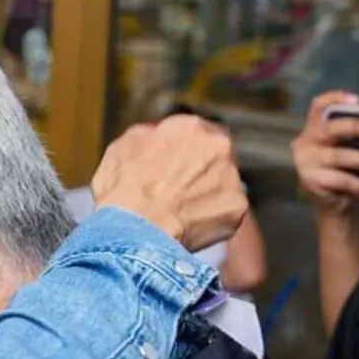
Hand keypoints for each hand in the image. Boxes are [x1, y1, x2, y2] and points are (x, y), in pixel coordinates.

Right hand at [92, 115, 247, 251]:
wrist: (136, 230)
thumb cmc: (124, 191)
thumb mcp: (121, 149)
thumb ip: (147, 136)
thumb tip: (155, 135)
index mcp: (188, 127)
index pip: (195, 131)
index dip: (183, 149)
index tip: (174, 164)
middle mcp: (217, 145)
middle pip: (216, 154)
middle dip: (201, 169)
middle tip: (179, 189)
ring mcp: (231, 176)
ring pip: (224, 182)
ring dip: (208, 193)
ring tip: (181, 212)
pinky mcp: (237, 207)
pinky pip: (226, 211)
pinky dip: (211, 218)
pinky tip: (189, 226)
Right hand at [292, 91, 358, 212]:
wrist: (326, 199)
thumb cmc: (340, 166)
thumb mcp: (345, 146)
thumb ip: (355, 136)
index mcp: (314, 128)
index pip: (318, 106)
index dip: (335, 98)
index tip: (357, 100)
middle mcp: (305, 142)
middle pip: (329, 129)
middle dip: (356, 127)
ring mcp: (305, 162)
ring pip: (338, 156)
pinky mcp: (311, 181)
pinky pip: (340, 181)